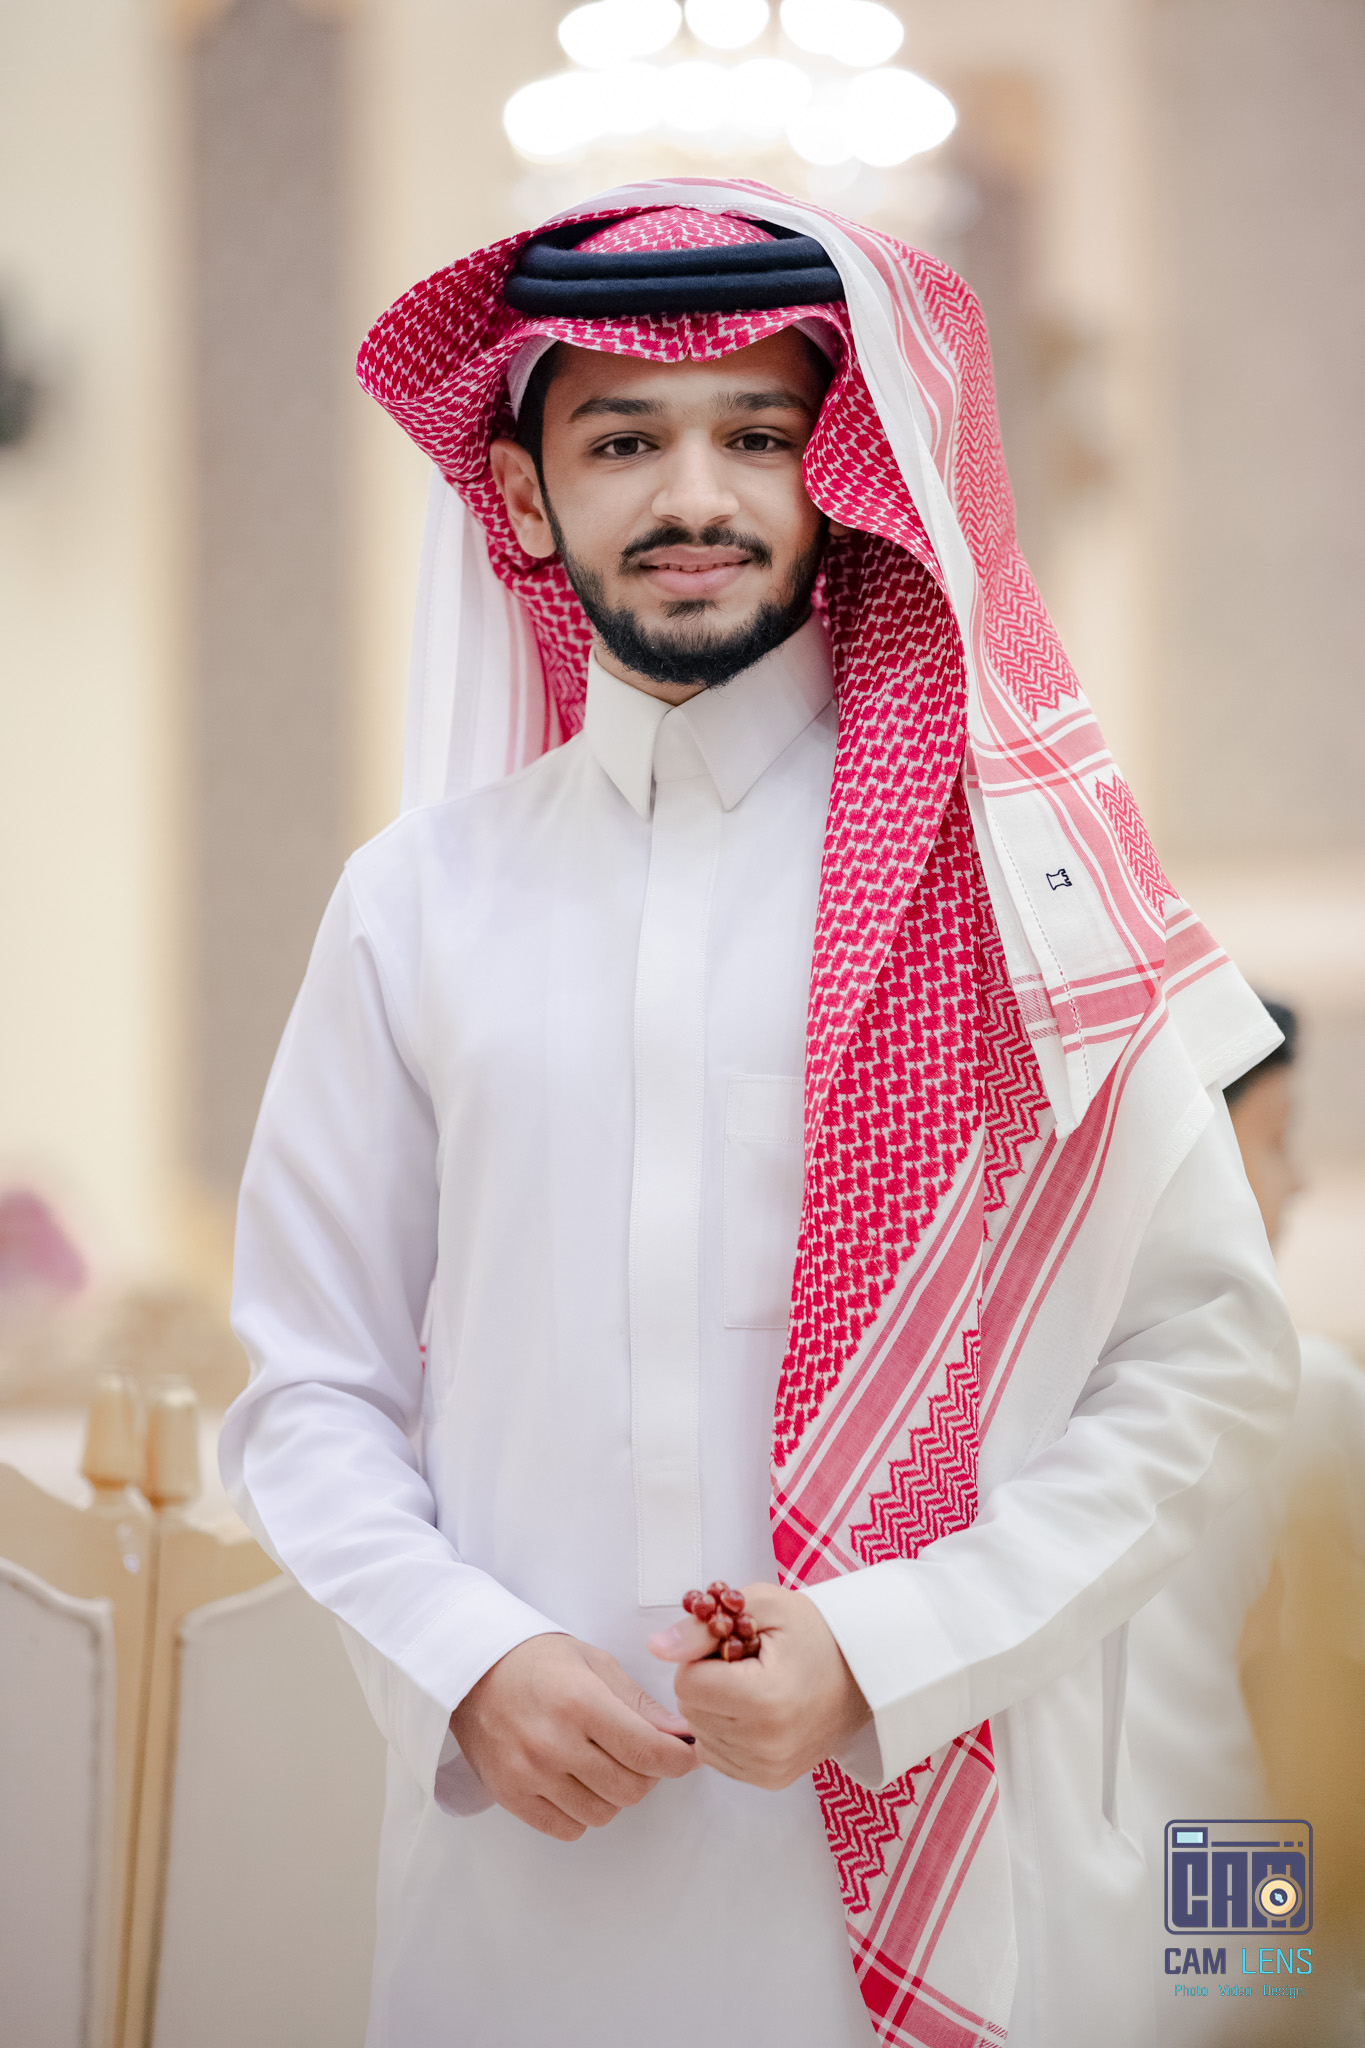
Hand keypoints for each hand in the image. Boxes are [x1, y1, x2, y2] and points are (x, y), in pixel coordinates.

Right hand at [450, 1633, 698, 1840]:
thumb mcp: (594, 1663)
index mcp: (580, 1703)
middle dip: (648, 1774)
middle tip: (640, 1752)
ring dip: (614, 1794)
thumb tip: (680, 1735)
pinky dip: (582, 1812)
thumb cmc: (536, 1661)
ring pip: (603, 1814)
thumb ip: (639, 1703)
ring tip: (603, 1764)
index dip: (678, 1760)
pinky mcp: (511, 1797)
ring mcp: (529, 1775)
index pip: (648, 1752)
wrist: (471, 1671)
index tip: (685, 1755)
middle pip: (630, 1789)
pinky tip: (576, 1782)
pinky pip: (568, 1829)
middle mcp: (553, 1743)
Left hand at [648, 1582, 869, 1789]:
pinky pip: (716, 1754)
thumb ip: (704, 1624)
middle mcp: (766, 1744)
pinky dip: (726, 1730)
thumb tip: (657, 1648)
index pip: (687, 1682)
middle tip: (746, 1665)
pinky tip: (756, 1711)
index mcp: (765, 1700)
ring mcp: (768, 1768)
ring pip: (699, 1734)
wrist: (863, 1675)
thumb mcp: (763, 1606)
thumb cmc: (815, 1635)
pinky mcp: (769, 1780)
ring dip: (715, 1707)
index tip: (733, 1646)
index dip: (702, 1656)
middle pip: (690, 1709)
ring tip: (755, 1686)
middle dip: (706, 1681)